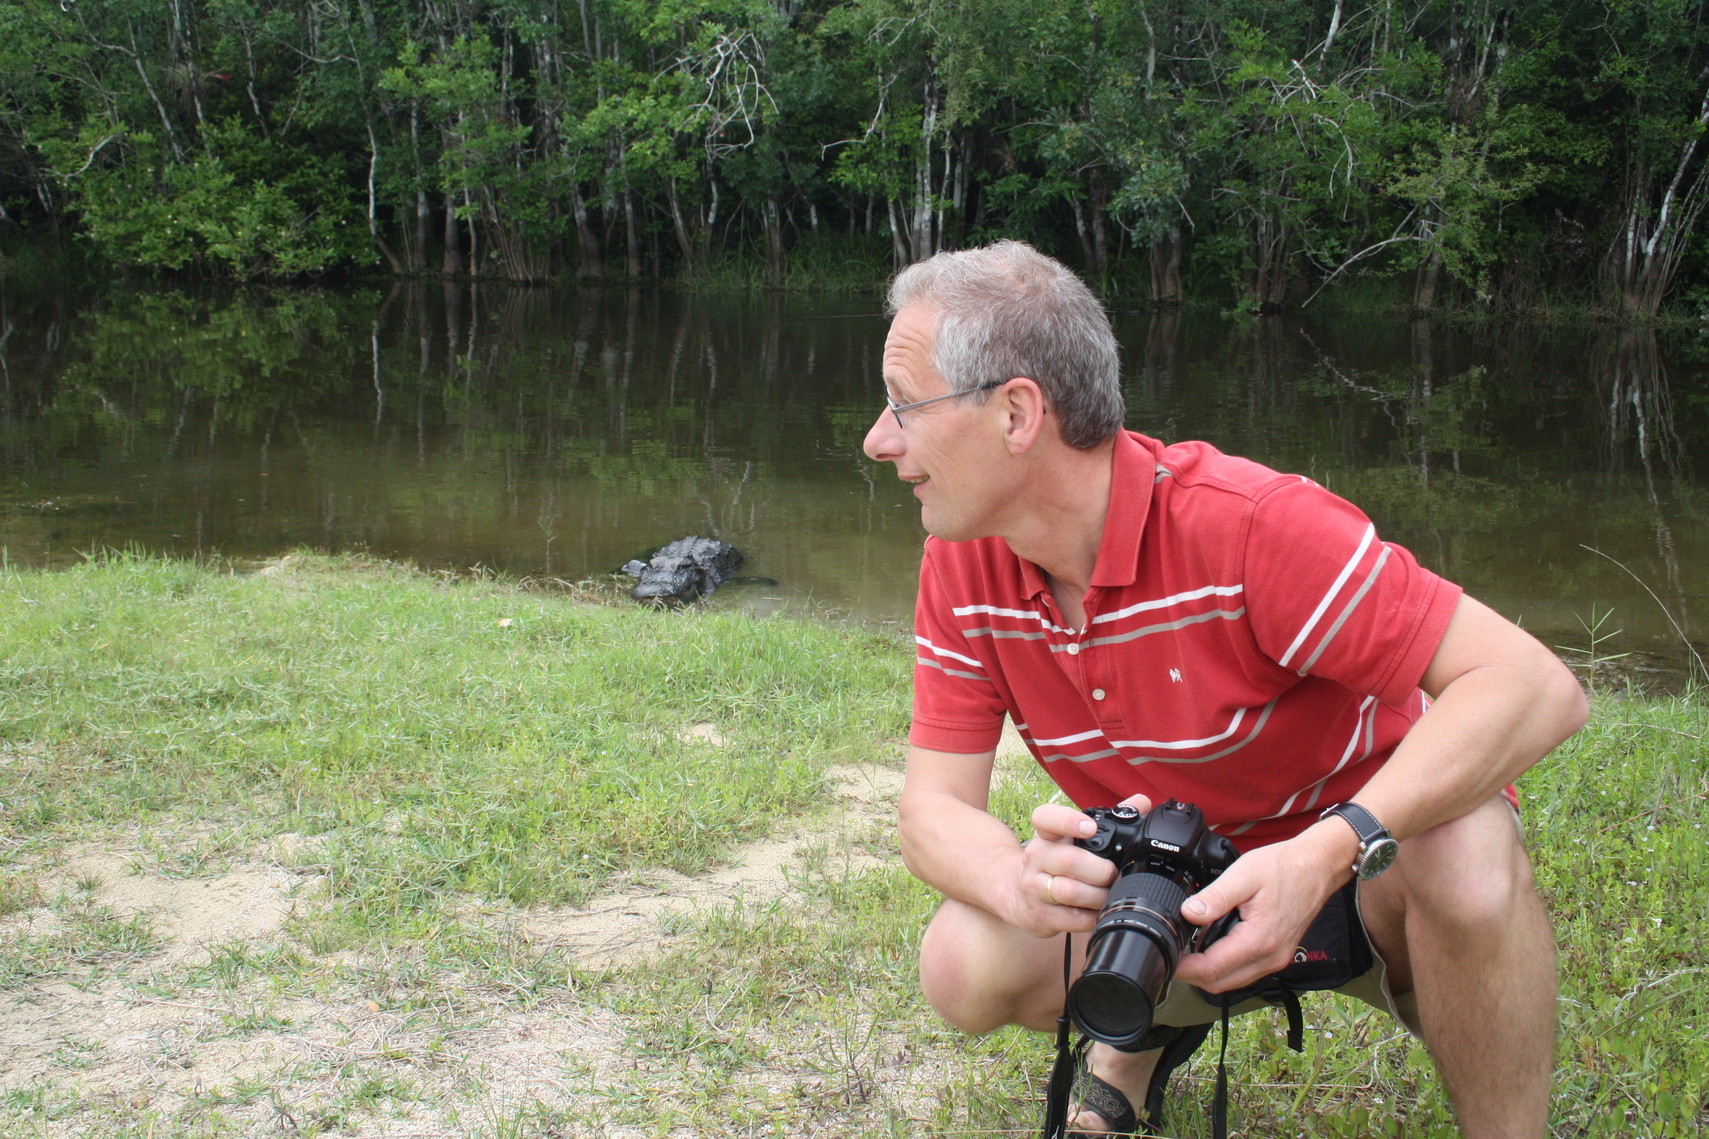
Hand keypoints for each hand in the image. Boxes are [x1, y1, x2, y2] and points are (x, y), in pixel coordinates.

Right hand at [1007, 794, 1151, 937]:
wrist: (1017, 894)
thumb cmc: (1055, 862)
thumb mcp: (1072, 838)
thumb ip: (1109, 819)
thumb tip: (1142, 803)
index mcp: (1047, 835)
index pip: (1046, 819)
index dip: (1068, 821)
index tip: (1090, 828)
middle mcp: (1036, 858)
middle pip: (1069, 861)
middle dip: (1100, 870)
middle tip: (1113, 874)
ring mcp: (1035, 887)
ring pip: (1070, 892)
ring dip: (1098, 896)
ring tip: (1109, 894)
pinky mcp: (1040, 915)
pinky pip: (1072, 919)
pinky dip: (1092, 917)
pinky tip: (1098, 912)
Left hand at [1172, 825, 1350, 992]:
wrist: (1318, 867)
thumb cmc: (1285, 867)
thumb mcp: (1244, 874)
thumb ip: (1215, 897)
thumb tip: (1188, 913)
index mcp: (1259, 940)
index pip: (1213, 968)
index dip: (1185, 968)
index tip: (1166, 959)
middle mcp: (1270, 957)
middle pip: (1221, 982)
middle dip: (1192, 975)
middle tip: (1172, 955)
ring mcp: (1276, 958)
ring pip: (1233, 980)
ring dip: (1208, 971)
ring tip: (1188, 949)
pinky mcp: (1278, 954)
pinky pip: (1246, 971)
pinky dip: (1225, 965)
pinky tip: (1213, 945)